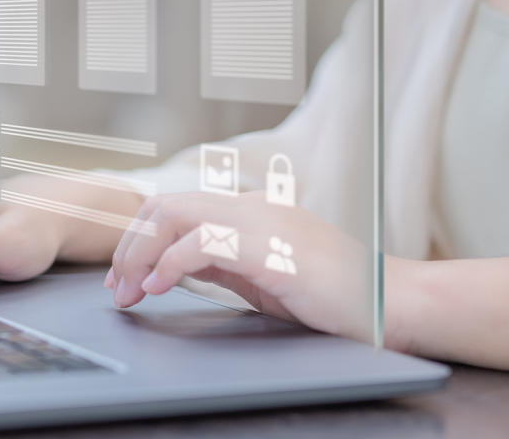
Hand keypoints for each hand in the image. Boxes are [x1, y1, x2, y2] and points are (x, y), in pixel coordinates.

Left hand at [106, 191, 371, 341]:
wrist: (391, 304)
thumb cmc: (333, 296)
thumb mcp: (262, 275)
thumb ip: (222, 262)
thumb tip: (173, 267)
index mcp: (250, 209)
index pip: (175, 205)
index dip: (138, 239)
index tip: (123, 279)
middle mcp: (252, 205)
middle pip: (164, 205)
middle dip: (129, 247)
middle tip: (118, 290)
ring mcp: (263, 221)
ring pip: (175, 215)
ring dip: (141, 255)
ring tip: (131, 291)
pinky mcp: (272, 247)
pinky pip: (203, 243)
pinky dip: (170, 263)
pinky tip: (160, 287)